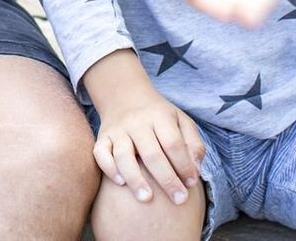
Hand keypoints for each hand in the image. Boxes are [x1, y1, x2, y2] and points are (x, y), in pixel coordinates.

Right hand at [93, 87, 204, 205]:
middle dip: (166, 179)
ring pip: (123, 155)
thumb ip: (193, 144)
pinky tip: (120, 182)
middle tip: (178, 200)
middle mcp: (137, 123)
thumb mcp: (181, 120)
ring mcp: (118, 130)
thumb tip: (196, 171)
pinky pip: (100, 153)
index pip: (173, 143)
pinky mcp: (103, 137)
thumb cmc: (159, 116)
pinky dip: (108, 167)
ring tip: (147, 198)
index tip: (191, 183)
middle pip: (151, 153)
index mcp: (159, 116)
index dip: (184, 165)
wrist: (124, 94)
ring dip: (135, 178)